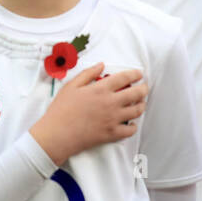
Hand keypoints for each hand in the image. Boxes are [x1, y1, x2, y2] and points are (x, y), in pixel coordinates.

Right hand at [29, 63, 145, 166]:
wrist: (57, 135)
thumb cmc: (61, 110)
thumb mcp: (71, 86)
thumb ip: (88, 74)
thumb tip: (101, 65)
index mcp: (101, 89)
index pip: (124, 78)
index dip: (135, 74)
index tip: (139, 74)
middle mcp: (110, 103)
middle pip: (136, 94)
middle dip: (143, 89)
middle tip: (144, 88)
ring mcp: (113, 119)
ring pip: (136, 111)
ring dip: (141, 105)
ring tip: (140, 103)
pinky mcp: (111, 134)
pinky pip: (130, 130)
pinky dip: (133, 126)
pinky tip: (131, 123)